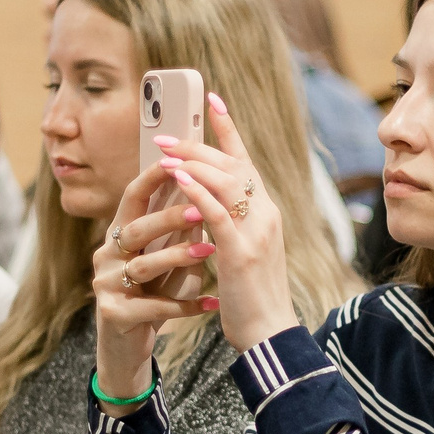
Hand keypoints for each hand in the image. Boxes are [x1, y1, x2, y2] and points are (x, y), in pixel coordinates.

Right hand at [91, 166, 216, 407]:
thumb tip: (204, 192)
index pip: (133, 197)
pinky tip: (211, 304)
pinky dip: (185, 305)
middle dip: (167, 217)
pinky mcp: (114, 315)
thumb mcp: (164, 257)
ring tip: (209, 251)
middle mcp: (107, 256)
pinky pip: (154, 307)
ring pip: (143, 266)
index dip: (152, 177)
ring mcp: (106, 286)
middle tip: (199, 210)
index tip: (177, 159)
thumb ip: (176, 231)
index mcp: (118, 235)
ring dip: (178, 258)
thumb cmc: (150, 294)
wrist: (126, 348)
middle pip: (135, 229)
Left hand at [146, 93, 299, 352]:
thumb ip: (230, 223)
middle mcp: (266, 214)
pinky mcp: (242, 252)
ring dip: (193, 162)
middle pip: (234, 164)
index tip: (212, 99)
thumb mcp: (243, 251)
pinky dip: (197, 191)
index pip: (247, 160)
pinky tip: (177, 178)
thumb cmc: (251, 297)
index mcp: (266, 212)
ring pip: (227, 181)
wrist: (269, 334)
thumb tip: (204, 201)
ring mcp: (256, 232)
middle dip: (197, 144)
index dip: (229, 128)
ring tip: (164, 152)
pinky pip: (218, 212)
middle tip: (164, 136)